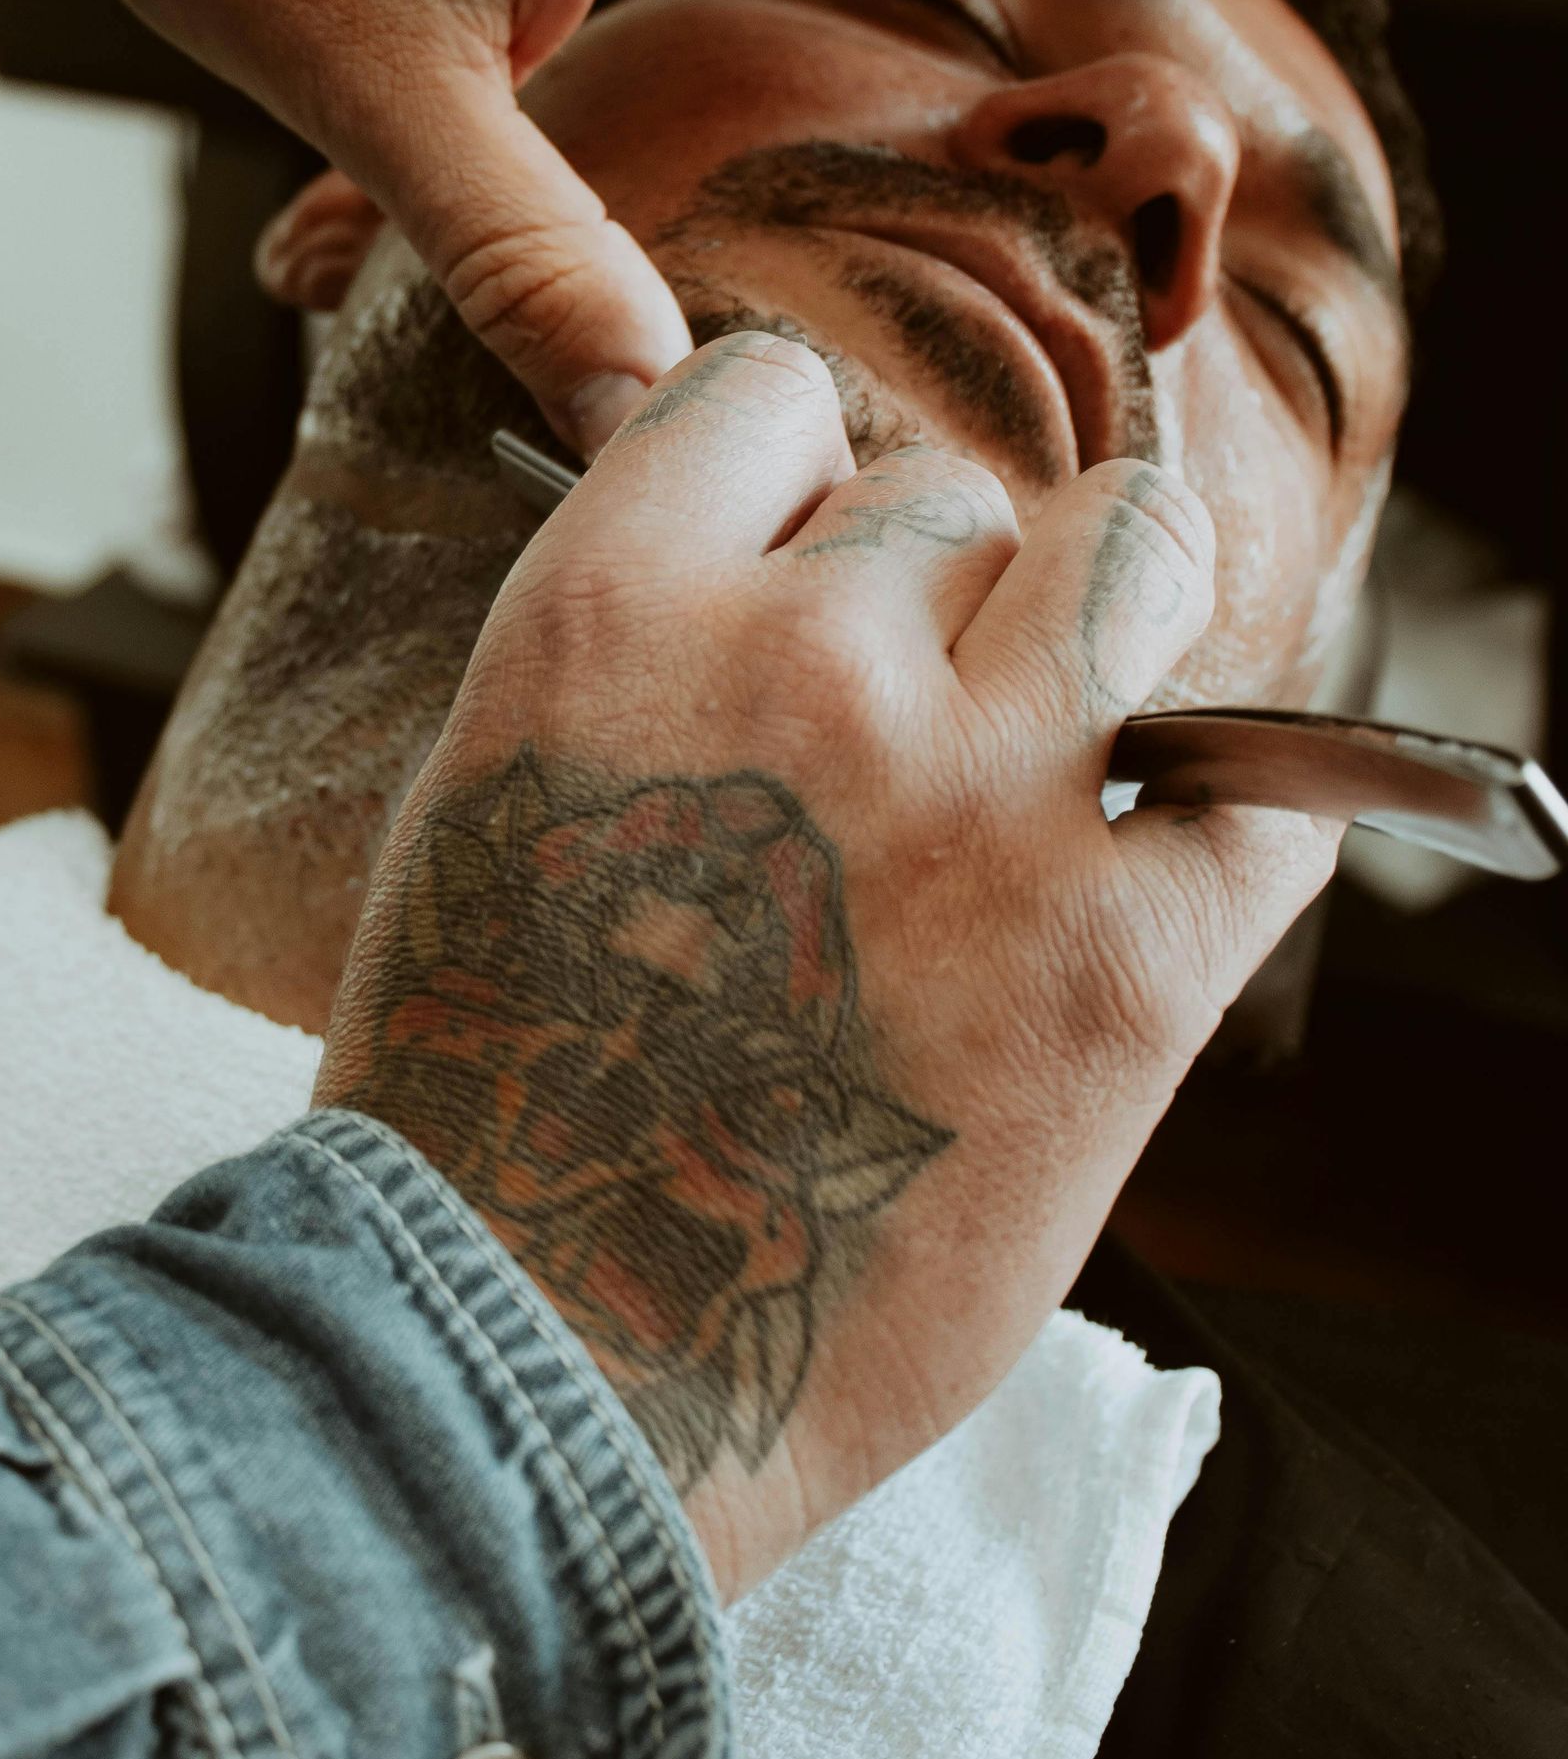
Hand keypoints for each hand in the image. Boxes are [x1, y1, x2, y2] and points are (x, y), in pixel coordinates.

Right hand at [313, 333, 1335, 1599]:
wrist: (537, 1364)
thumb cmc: (490, 1095)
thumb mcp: (500, 787)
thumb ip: (646, 644)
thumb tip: (798, 566)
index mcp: (616, 611)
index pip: (768, 394)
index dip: (793, 481)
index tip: (802, 574)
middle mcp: (808, 663)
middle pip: (952, 492)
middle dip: (934, 596)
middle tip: (902, 739)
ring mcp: (984, 802)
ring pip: (1134, 552)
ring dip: (1101, 633)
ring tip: (1051, 761)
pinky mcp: (1128, 960)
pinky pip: (1267, 791)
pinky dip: (1231, 821)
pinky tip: (1165, 877)